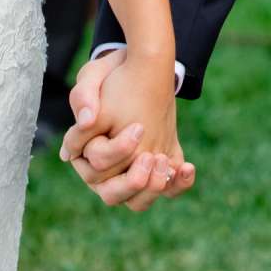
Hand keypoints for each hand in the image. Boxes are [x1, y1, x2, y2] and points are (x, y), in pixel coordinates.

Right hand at [59, 48, 194, 210]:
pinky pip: (167, 191)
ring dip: (153, 187)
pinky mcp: (158, 168)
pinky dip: (177, 185)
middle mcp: (106, 171)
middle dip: (131, 181)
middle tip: (150, 156)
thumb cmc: (112, 75)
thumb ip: (84, 96)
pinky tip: (186, 168)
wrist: (144, 69)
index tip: (138, 127)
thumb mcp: (94, 75)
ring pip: (138, 201)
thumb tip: (86, 121)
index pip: (95, 168)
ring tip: (164, 160)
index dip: (115, 152)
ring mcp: (133, 172)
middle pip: (112, 195)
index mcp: (84, 152)